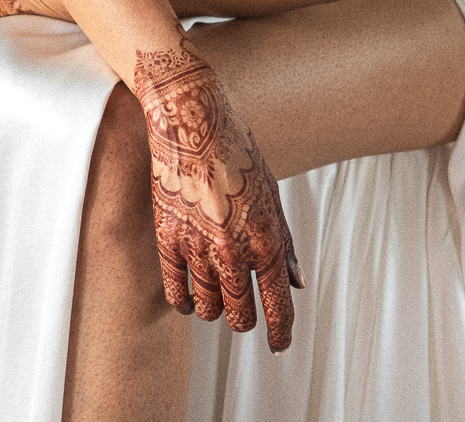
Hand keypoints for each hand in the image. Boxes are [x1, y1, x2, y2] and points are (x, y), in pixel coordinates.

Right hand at [134, 42, 302, 349]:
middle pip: (240, 315)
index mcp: (265, 238)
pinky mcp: (167, 239)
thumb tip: (296, 281)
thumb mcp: (272, 194)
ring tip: (216, 300)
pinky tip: (188, 298)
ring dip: (215, 310)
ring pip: (208, 308)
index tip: (279, 345)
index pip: (277, 306)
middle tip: (244, 314)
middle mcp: (232, 250)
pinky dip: (183, 302)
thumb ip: (284, 243)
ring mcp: (197, 247)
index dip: (281, 333)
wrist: (191, 120)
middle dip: (245, 321)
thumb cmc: (235, 150)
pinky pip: (175, 291)